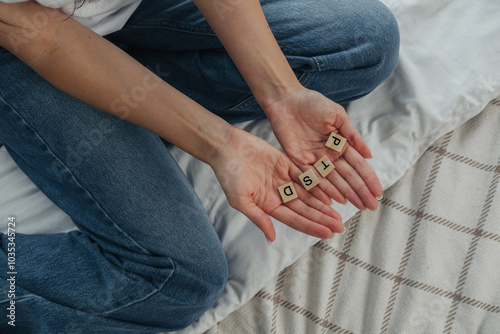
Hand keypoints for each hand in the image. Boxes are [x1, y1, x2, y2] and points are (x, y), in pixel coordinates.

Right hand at [209, 127, 343, 241]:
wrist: (226, 147)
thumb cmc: (228, 174)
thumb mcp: (240, 200)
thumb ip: (258, 218)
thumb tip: (272, 238)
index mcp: (268, 206)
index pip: (295, 219)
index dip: (312, 227)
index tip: (328, 233)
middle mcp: (278, 194)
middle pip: (305, 209)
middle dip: (322, 218)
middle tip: (341, 226)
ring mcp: (283, 179)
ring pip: (309, 193)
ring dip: (324, 203)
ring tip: (340, 212)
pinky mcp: (286, 164)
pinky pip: (306, 174)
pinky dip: (319, 182)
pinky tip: (332, 189)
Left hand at [263, 87, 382, 209]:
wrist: (287, 99)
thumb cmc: (313, 103)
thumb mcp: (337, 116)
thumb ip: (352, 135)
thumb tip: (369, 155)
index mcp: (340, 144)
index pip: (357, 165)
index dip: (368, 179)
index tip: (378, 193)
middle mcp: (329, 155)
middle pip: (347, 177)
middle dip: (359, 191)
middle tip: (370, 207)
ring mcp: (314, 160)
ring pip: (332, 181)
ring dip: (344, 194)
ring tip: (356, 207)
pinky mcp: (298, 161)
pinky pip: (311, 178)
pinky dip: (321, 189)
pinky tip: (332, 200)